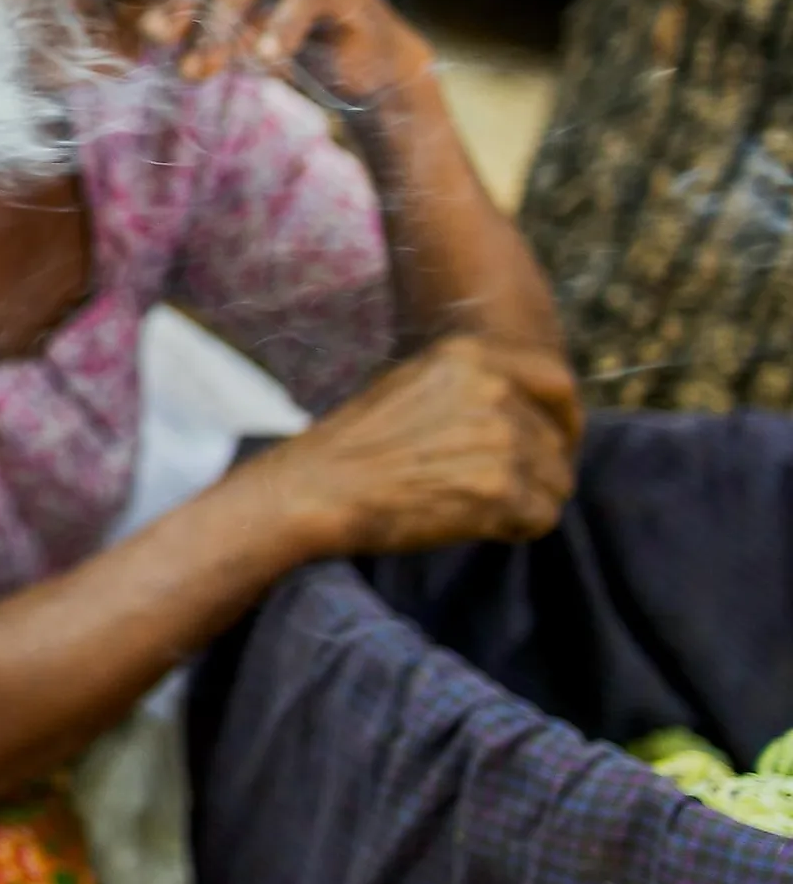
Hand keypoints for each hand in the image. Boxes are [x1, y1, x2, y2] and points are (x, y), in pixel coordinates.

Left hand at [91, 0, 431, 103]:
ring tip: (193, 74)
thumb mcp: (217, 18)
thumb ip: (180, 7)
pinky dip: (278, 33)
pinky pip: (303, 0)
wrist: (355, 63)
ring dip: (215, 30)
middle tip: (150, 35)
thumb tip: (133, 22)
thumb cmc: (271, 35)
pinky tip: (262, 66)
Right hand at [251, 333, 580, 555]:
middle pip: (556, 441)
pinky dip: (516, 528)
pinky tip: (476, 523)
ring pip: (555, 481)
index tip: (553, 445)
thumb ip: (477, 384)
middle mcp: (495, 389)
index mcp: (474, 355)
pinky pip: (541, 517)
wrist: (318, 489)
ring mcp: (501, 440)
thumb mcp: (416, 383)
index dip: (564, 421)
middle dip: (536, 470)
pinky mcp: (500, 490)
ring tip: (476, 507)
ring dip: (526, 501)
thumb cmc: (358, 443)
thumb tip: (532, 410)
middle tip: (492, 490)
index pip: (558, 383)